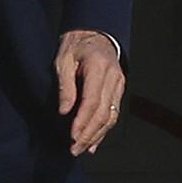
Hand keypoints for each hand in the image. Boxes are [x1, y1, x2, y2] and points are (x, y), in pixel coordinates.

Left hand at [55, 29, 125, 155]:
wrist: (93, 33)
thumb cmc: (75, 44)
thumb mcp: (63, 59)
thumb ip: (65, 84)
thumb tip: (64, 111)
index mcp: (98, 67)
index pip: (92, 100)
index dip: (82, 121)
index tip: (72, 135)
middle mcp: (113, 77)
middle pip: (103, 112)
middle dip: (89, 133)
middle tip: (74, 148)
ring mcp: (118, 84)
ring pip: (111, 116)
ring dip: (97, 135)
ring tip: (82, 149)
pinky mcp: (118, 89)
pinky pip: (113, 113)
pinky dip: (104, 130)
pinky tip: (94, 142)